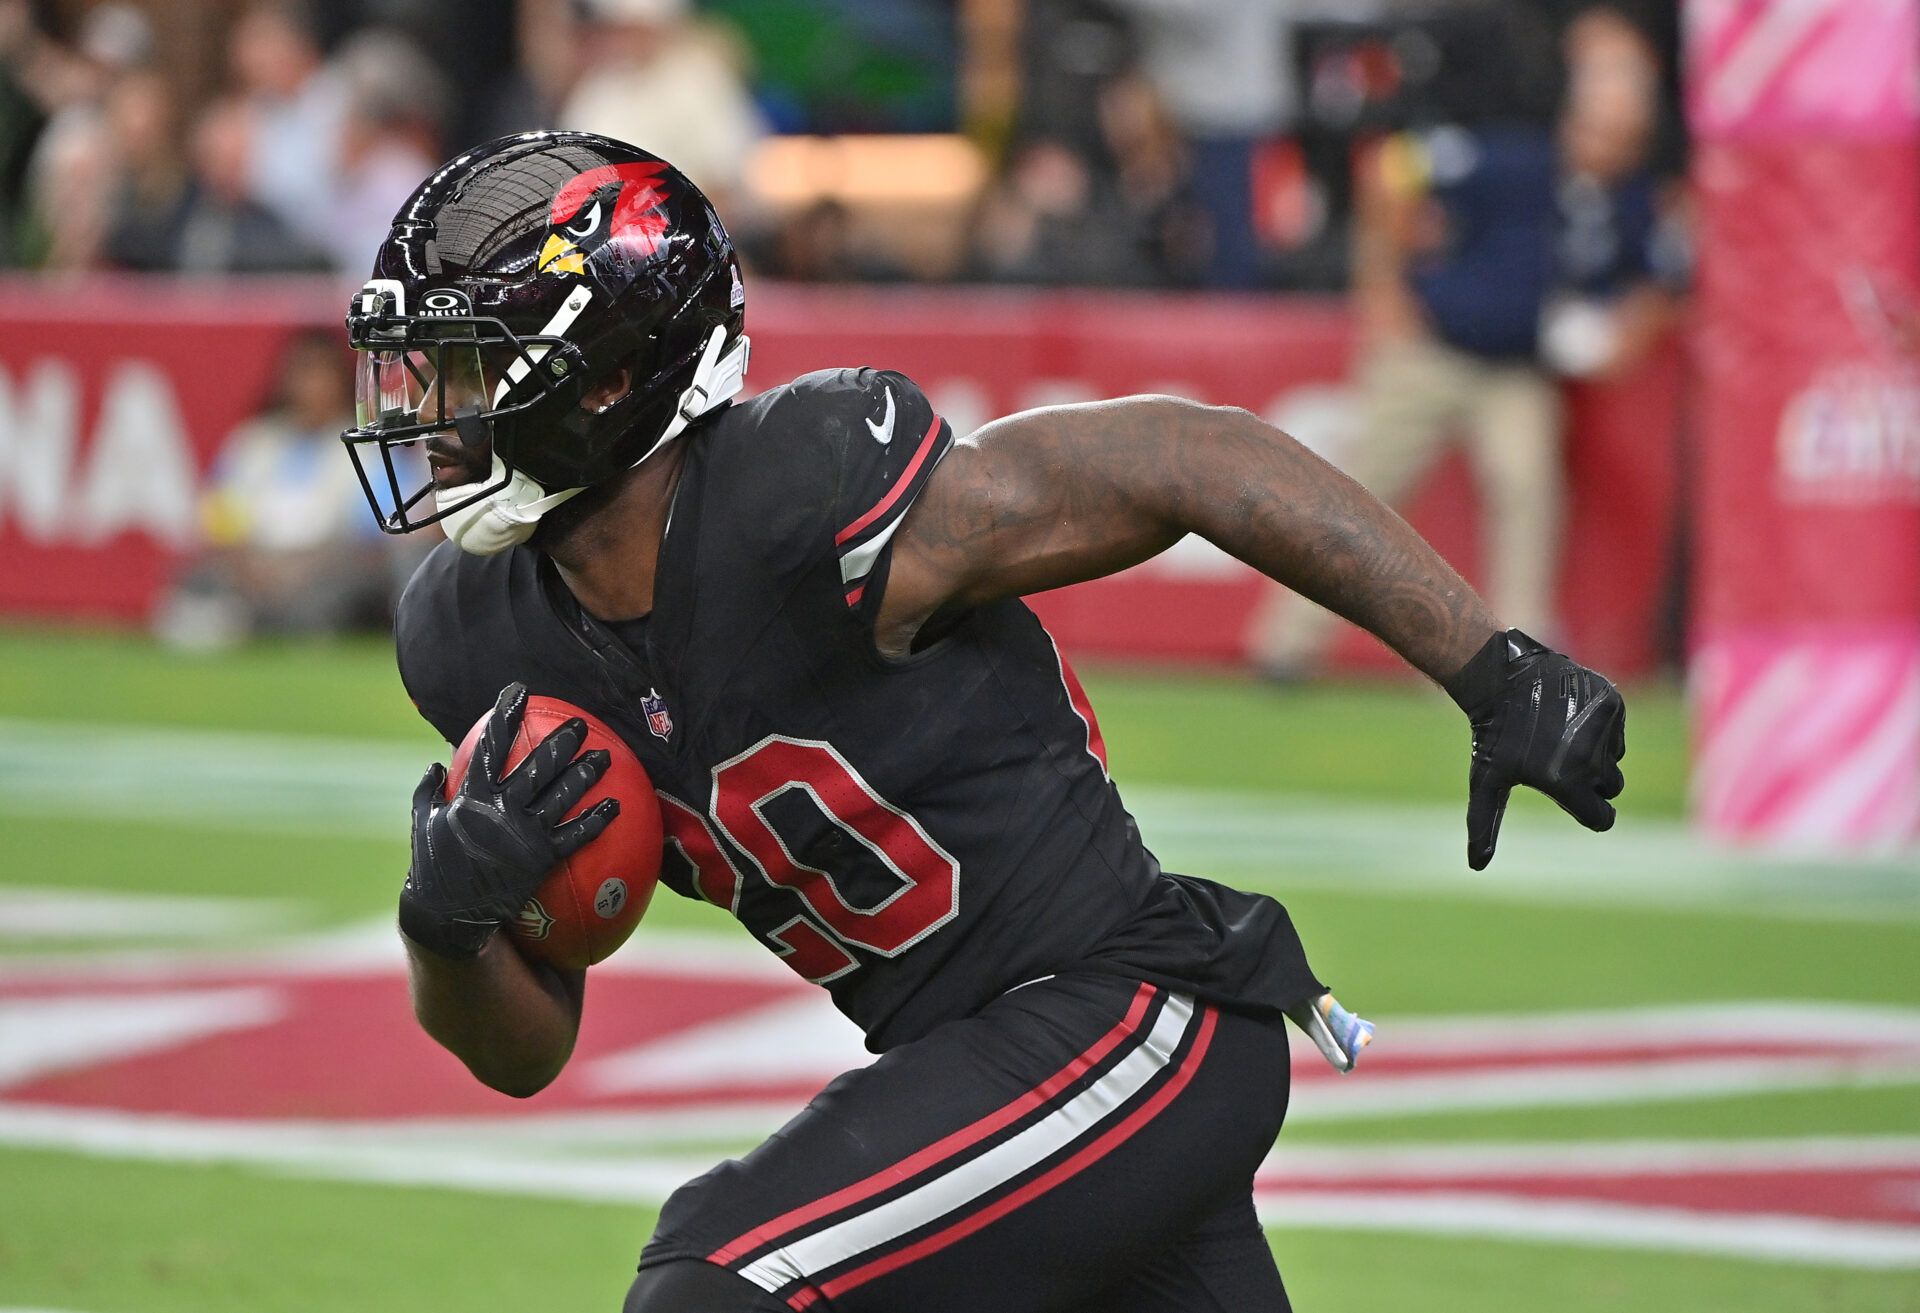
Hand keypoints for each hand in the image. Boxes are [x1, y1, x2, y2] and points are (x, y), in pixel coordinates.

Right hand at [399, 682, 618, 958]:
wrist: (449, 916)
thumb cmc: (435, 868)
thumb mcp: (422, 824)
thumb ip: (428, 792)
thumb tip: (436, 764)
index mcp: (471, 796)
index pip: (490, 745)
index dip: (505, 715)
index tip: (519, 692)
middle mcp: (501, 810)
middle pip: (538, 765)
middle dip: (561, 740)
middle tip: (580, 723)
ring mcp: (523, 834)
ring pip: (562, 795)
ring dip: (586, 773)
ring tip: (605, 756)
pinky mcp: (540, 859)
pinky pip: (575, 836)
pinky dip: (596, 820)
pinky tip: (615, 807)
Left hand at [1444, 630, 1625, 870]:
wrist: (1501, 679)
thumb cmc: (1492, 736)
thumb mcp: (1486, 780)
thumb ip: (1484, 824)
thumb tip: (1476, 866)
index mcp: (1566, 782)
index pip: (1601, 818)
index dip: (1589, 812)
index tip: (1574, 800)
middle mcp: (1590, 757)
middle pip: (1611, 787)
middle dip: (1591, 781)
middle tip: (1557, 760)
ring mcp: (1603, 728)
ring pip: (1615, 757)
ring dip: (1595, 753)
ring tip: (1559, 735)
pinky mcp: (1612, 703)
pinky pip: (1617, 730)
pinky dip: (1601, 727)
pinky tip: (1569, 715)